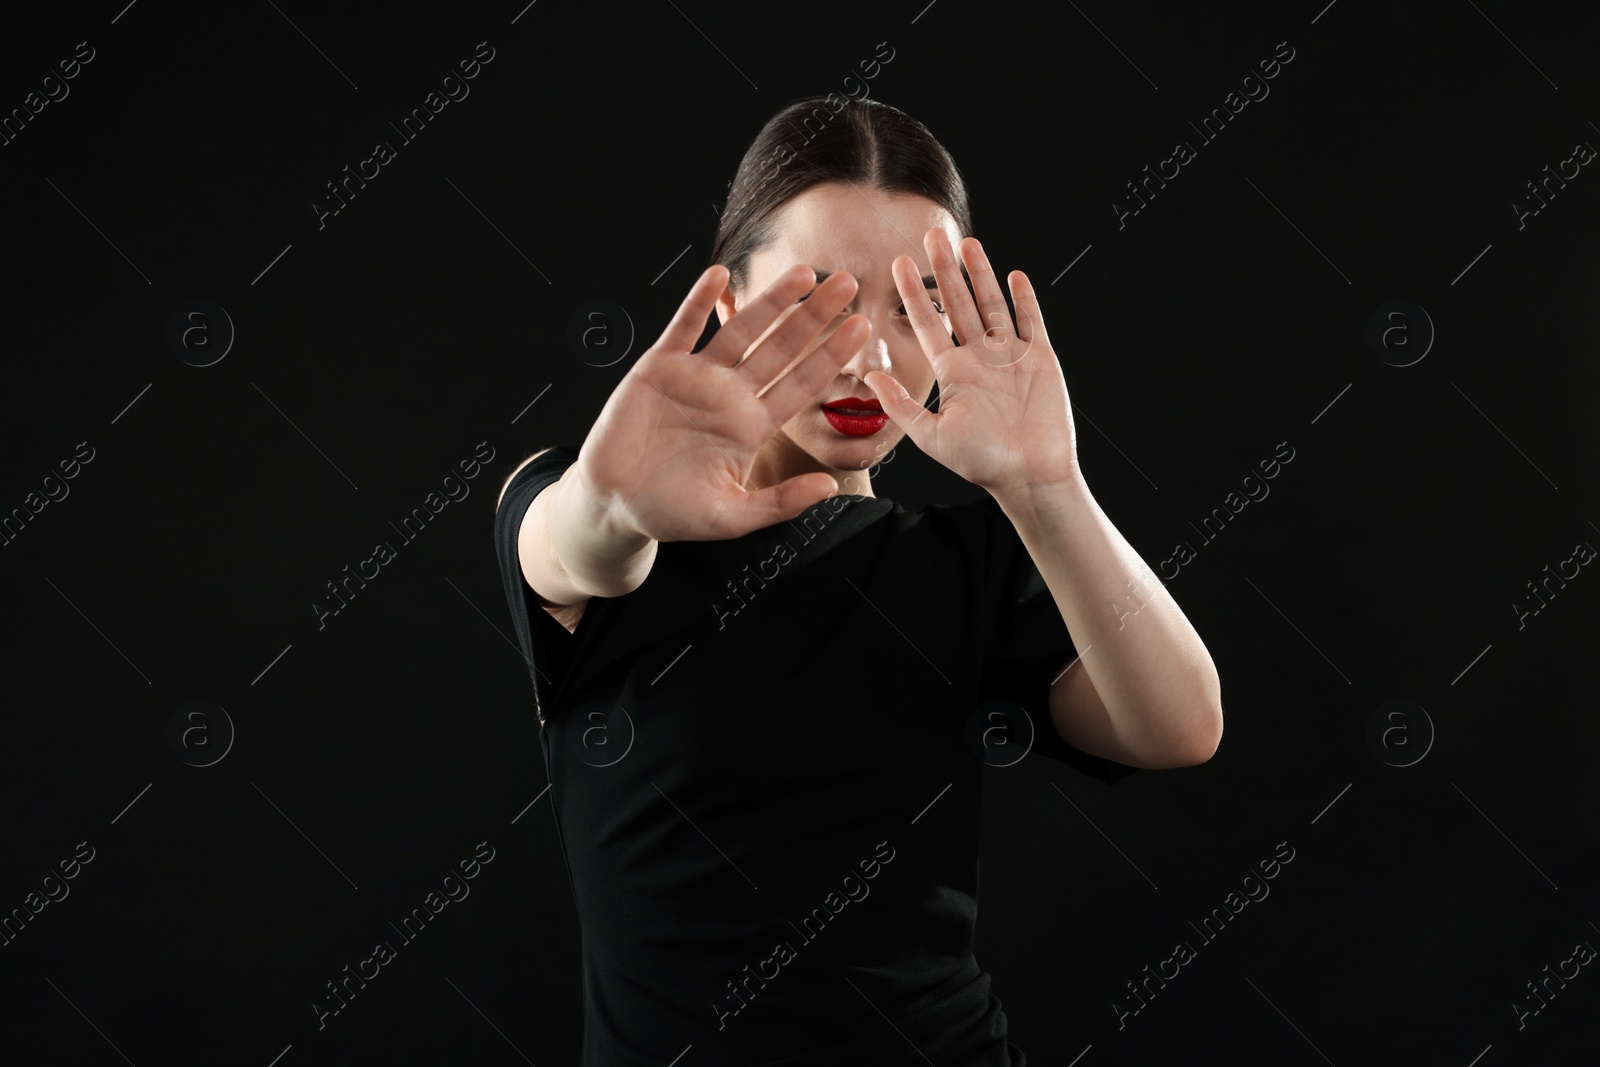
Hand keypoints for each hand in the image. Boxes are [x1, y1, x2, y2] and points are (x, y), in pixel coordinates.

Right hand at [571, 262, 870, 542]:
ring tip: (803, 273)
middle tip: (847, 283)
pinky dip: (698, 302)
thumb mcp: (731, 516)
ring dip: (770, 301)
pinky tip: (719, 276)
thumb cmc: (671, 512)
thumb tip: (830, 488)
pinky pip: (683, 328)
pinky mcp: (659, 368)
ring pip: (741, 331)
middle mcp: (730, 395)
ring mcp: (696, 377)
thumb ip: (780, 503)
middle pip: (781, 348)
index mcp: (752, 426)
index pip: (801, 384)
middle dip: (813, 316)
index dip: (830, 355)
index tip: (861, 327)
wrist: (615, 503)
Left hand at [862, 229, 1079, 496]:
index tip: (897, 263)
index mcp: (952, 372)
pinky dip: (1023, 299)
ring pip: (992, 304)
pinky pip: (1031, 321)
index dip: (913, 293)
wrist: (1029, 476)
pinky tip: (1014, 275)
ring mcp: (1009, 356)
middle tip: (931, 236)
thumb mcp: (931, 436)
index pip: (927, 323)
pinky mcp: (1040, 359)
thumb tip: (870, 375)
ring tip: (967, 243)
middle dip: (944, 271)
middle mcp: (978, 358)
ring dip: (980, 274)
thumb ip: (901, 405)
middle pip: (958, 304)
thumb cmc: (981, 462)